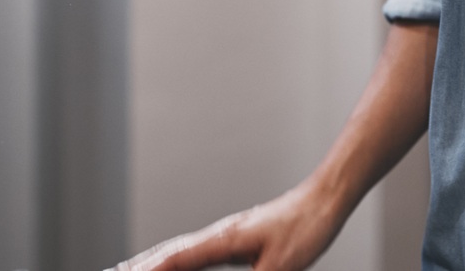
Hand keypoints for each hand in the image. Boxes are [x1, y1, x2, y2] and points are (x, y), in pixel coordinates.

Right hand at [112, 181, 347, 270]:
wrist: (324, 200)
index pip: (174, 260)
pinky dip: (178, 261)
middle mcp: (219, 235)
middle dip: (140, 267)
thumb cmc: (305, 228)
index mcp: (223, 240)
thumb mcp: (278, 270)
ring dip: (155, 262)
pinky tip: (177, 269)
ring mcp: (226, 235)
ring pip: (180, 251)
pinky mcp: (237, 239)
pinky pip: (198, 254)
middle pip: (168, 253)